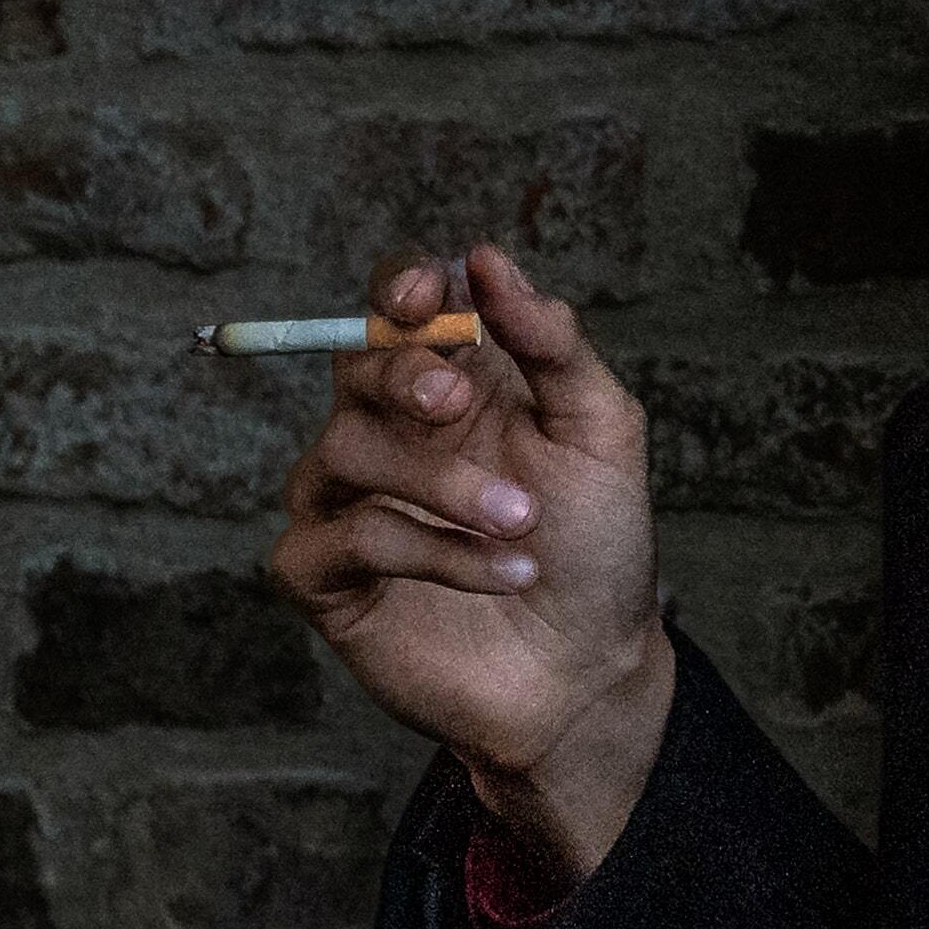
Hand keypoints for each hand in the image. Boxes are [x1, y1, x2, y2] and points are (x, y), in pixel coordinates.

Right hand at [264, 242, 672, 879]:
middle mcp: (390, 433)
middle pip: (354, 365)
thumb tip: (487, 259)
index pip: (395, 305)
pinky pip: (345, 537)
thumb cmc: (596, 547)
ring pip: (343, 450)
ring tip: (522, 523)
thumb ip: (552, 343)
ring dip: (440, 481)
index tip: (427, 298)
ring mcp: (350, 502)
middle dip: (404, 374)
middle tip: (460, 404)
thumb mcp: (601, 432)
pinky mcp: (327, 578)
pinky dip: (430, 550)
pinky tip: (505, 573)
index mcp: (453, 383)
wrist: (589, 670)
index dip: (398, 287)